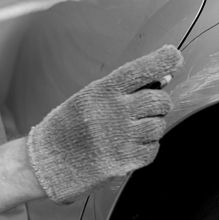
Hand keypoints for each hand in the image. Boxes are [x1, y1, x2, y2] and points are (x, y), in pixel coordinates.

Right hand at [27, 44, 183, 203]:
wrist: (44, 162)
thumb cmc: (66, 129)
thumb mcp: (87, 99)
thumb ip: (121, 91)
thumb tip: (161, 80)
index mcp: (101, 92)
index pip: (139, 70)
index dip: (162, 61)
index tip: (174, 56)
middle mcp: (112, 112)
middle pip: (160, 101)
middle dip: (160, 105)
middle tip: (147, 110)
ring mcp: (119, 138)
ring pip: (159, 127)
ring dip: (152, 128)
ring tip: (130, 132)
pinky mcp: (122, 162)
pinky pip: (152, 150)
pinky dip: (147, 149)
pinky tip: (129, 147)